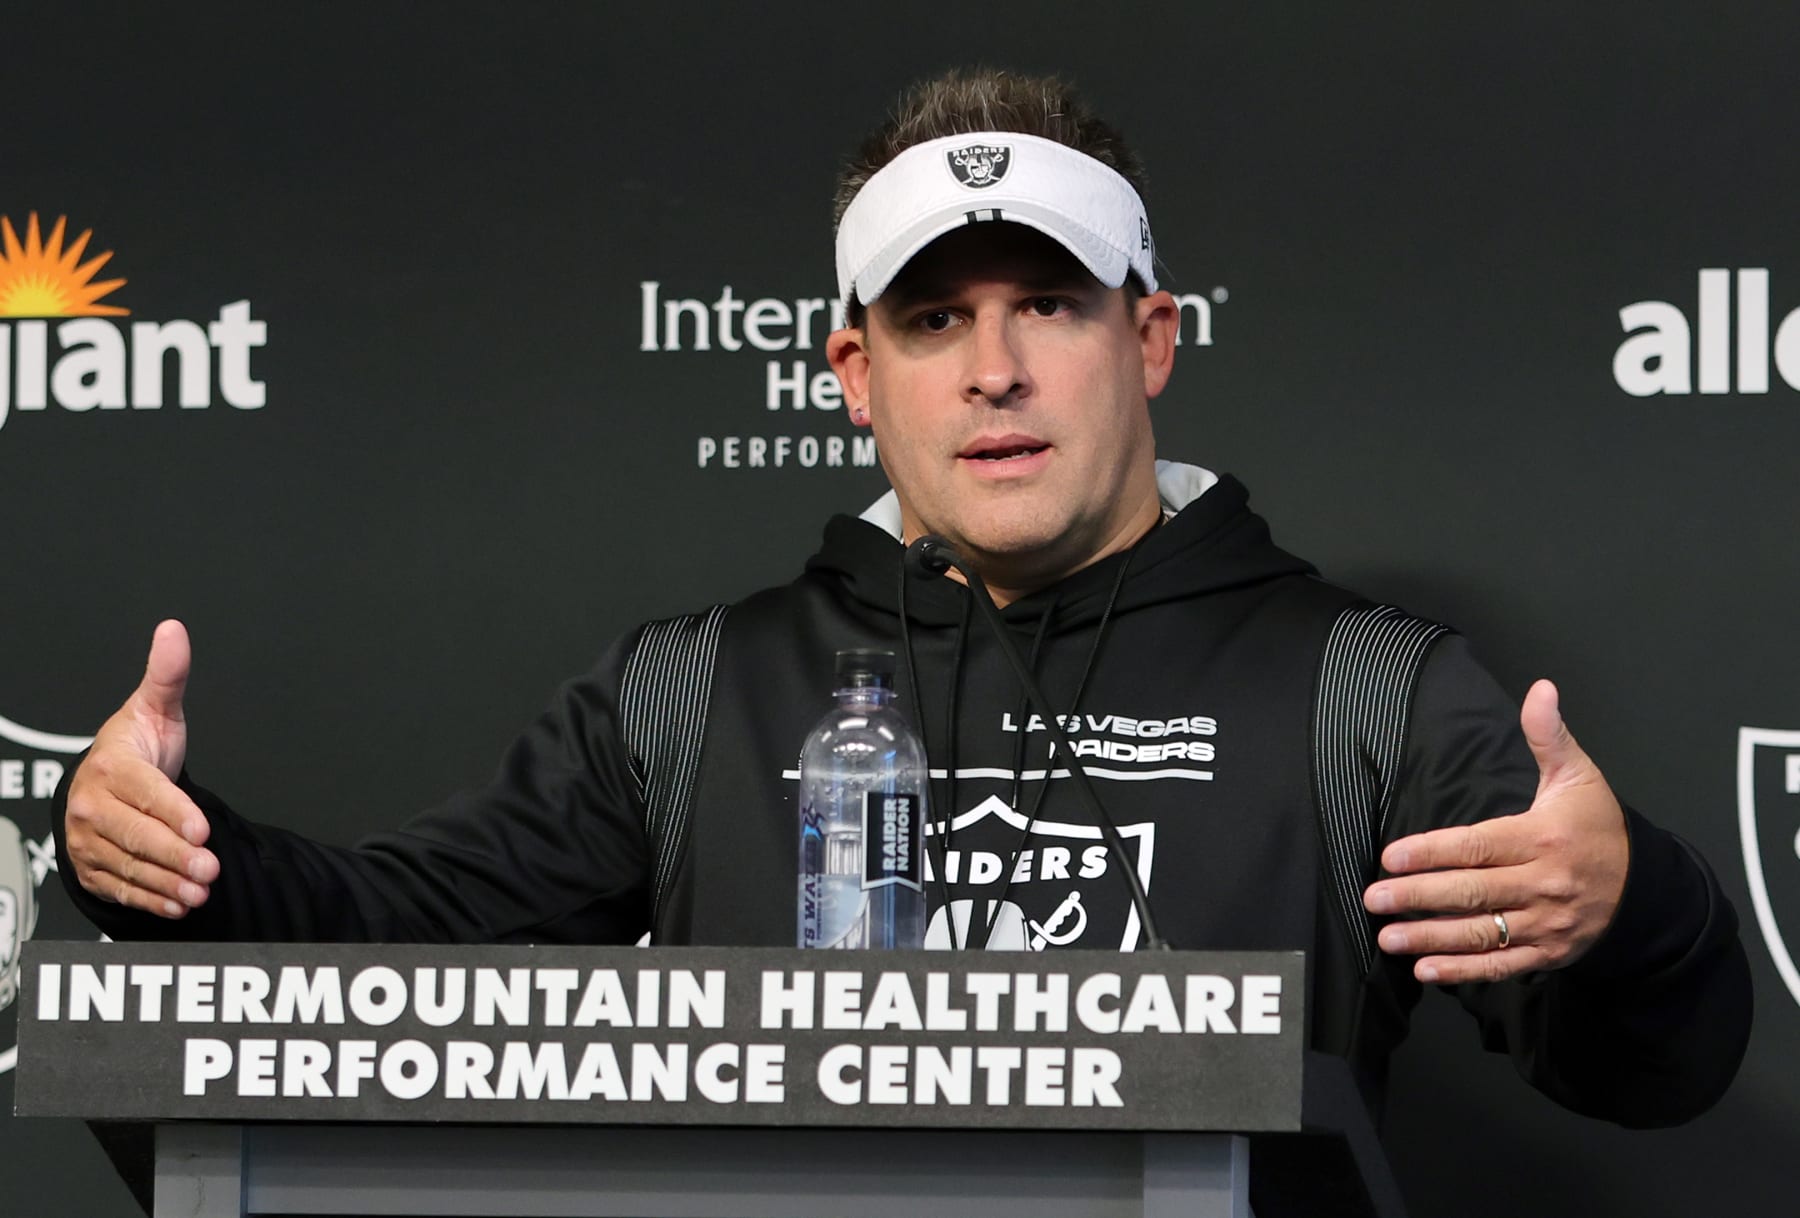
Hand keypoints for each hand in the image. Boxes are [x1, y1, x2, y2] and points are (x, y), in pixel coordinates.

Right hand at [64, 620, 217, 917]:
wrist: (105, 781)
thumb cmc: (136, 747)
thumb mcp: (153, 708)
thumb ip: (167, 675)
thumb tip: (174, 630)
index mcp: (111, 767)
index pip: (145, 793)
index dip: (174, 813)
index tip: (203, 829)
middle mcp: (93, 806)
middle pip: (137, 836)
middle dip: (175, 856)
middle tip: (210, 870)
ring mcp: (89, 841)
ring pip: (130, 866)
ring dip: (167, 883)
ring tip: (201, 892)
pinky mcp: (92, 868)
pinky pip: (121, 888)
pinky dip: (150, 900)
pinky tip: (178, 905)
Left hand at [1362, 679, 1628, 983]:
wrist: (1646, 888)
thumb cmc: (1598, 827)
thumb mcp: (1578, 777)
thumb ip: (1549, 735)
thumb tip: (1540, 688)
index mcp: (1542, 839)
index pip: (1478, 847)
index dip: (1432, 852)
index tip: (1389, 857)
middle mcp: (1543, 885)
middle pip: (1472, 892)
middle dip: (1419, 897)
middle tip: (1373, 898)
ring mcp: (1546, 924)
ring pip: (1482, 934)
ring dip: (1431, 938)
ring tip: (1387, 938)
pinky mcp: (1548, 954)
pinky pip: (1501, 966)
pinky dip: (1463, 972)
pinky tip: (1425, 970)